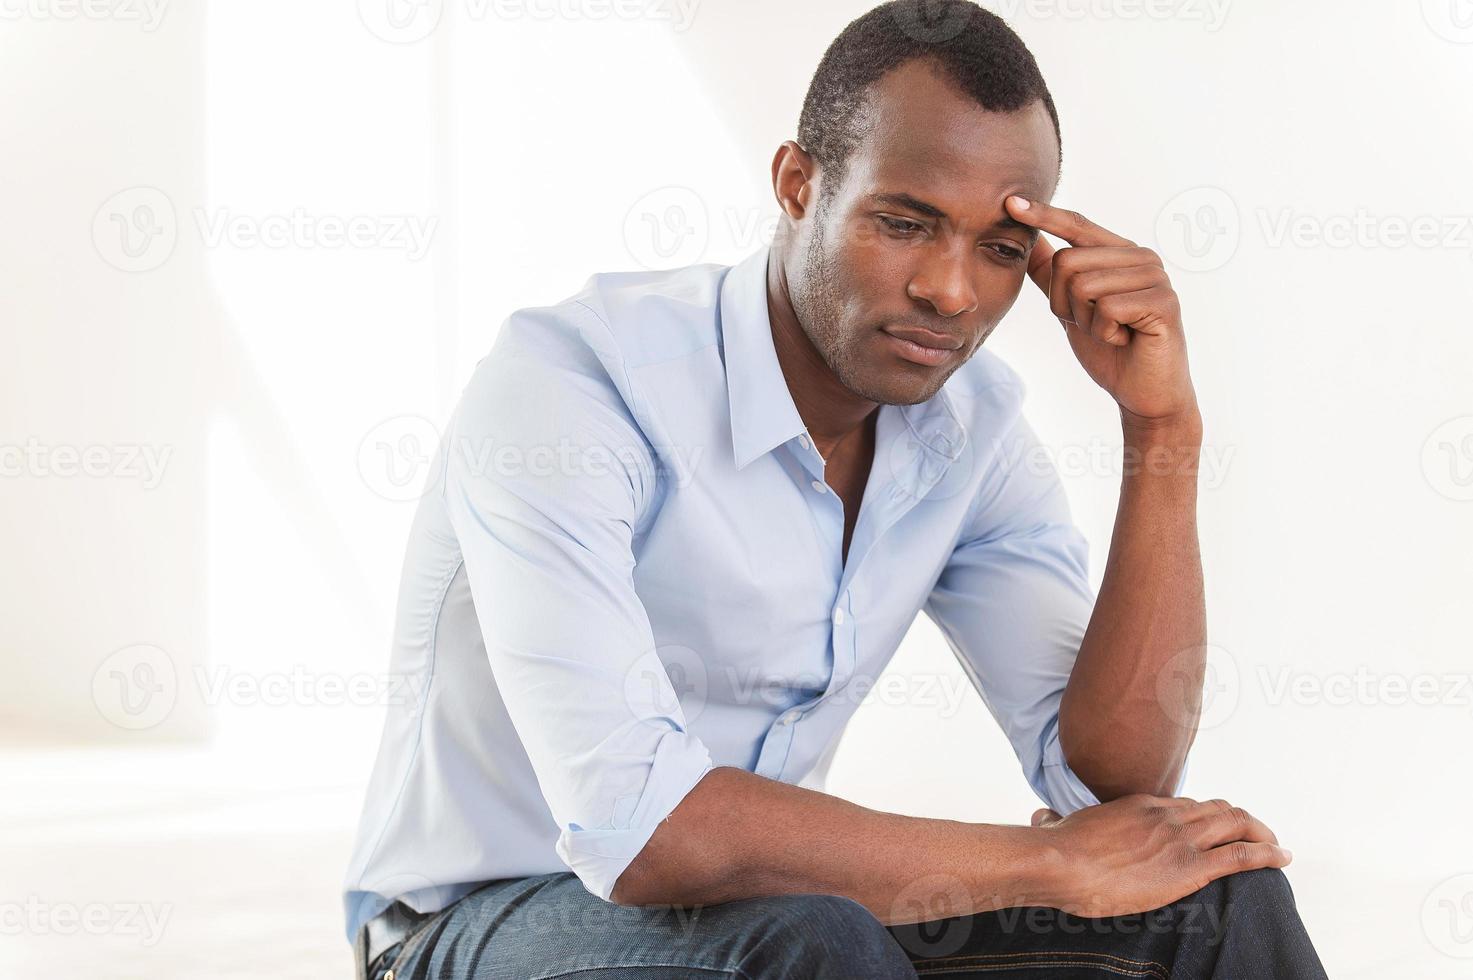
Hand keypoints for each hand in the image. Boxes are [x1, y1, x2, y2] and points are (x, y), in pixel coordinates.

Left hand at [1005, 196, 1197, 427]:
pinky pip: (1106, 307)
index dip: (1044, 215)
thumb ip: (1052, 274)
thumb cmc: (1110, 349)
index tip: (1010, 202)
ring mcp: (1156, 277)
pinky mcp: (1163, 301)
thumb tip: (1029, 238)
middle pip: (1068, 261)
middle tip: (1095, 324)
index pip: (1077, 226)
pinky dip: (1105, 332)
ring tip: (1112, 331)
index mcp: (1121, 253)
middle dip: (1066, 303)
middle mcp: (1141, 257)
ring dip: (1086, 320)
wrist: (1142, 393)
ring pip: (1084, 285)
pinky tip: (1124, 339)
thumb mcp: (1072, 308)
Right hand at [1029, 794, 1291, 917]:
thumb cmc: (1055, 850)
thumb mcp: (1060, 825)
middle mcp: (1167, 814)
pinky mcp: (1189, 867)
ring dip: (1262, 833)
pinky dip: (1269, 854)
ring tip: (1275, 846)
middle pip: (1219, 809)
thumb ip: (1059, 819)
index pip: (1186, 804)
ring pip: (1237, 824)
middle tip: (1255, 834)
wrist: (1060, 862)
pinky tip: (1283, 858)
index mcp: (1140, 804)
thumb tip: (1044, 818)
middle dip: (1243, 820)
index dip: (1207, 816)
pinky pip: (1242, 855)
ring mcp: (1180, 838)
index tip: (1214, 828)